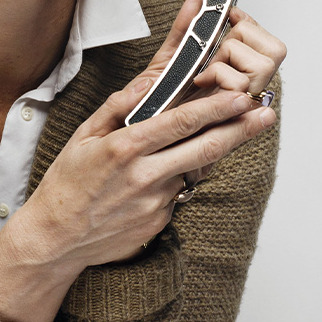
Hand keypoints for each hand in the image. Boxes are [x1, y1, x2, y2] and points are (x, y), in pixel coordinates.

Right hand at [26, 0, 278, 266]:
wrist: (56, 238)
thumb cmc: (66, 183)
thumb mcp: (82, 137)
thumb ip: (116, 107)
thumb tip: (145, 83)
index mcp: (124, 148)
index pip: (180, 123)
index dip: (215, 108)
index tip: (241, 97)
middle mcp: (144, 176)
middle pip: (205, 148)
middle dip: (241, 129)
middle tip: (266, 113)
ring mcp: (155, 202)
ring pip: (193, 169)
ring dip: (211, 151)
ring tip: (234, 131)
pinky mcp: (160, 223)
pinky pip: (178, 193)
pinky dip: (178, 178)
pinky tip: (164, 175)